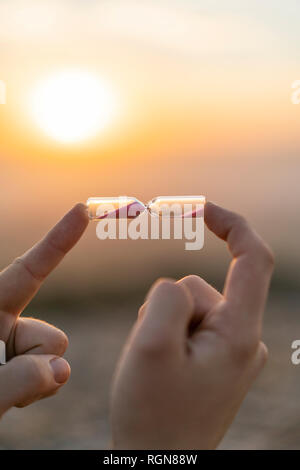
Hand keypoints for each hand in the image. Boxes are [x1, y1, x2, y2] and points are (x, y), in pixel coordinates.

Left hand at [0, 204, 87, 417]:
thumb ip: (18, 379)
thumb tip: (62, 369)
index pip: (29, 271)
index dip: (57, 241)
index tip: (82, 211)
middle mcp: (3, 325)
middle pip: (51, 336)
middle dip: (37, 364)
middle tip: (3, 390)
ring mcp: (14, 348)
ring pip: (55, 356)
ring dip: (36, 382)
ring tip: (3, 399)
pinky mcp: (22, 368)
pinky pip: (53, 374)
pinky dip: (41, 389)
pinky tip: (16, 402)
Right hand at [111, 202, 273, 448]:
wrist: (158, 463)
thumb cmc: (152, 412)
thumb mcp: (149, 345)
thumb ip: (168, 296)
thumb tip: (181, 285)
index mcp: (239, 334)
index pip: (253, 259)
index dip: (231, 224)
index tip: (200, 207)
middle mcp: (245, 339)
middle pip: (198, 287)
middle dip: (164, 307)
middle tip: (151, 353)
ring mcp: (232, 350)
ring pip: (187, 305)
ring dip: (162, 324)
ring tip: (155, 365)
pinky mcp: (219, 357)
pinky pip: (187, 324)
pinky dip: (167, 335)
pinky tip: (162, 367)